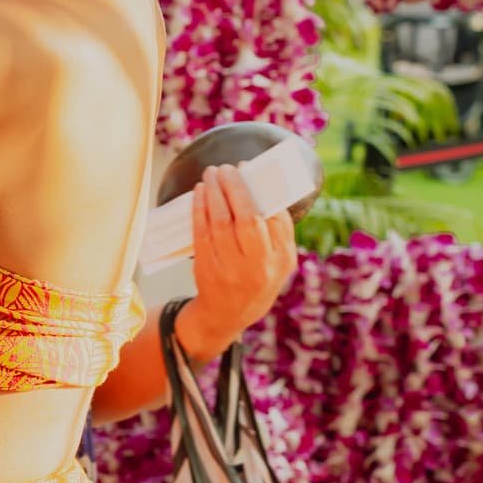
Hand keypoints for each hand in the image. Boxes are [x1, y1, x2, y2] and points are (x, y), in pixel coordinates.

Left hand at [180, 165, 298, 360]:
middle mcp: (258, 265)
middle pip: (247, 218)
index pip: (275, 219)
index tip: (248, 169)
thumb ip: (277, 232)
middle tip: (226, 167)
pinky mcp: (207, 268)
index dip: (261, 192)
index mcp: (282, 260)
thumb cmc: (257, 279)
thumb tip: (264, 190)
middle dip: (235, 187)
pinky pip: (201, 232)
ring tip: (211, 173)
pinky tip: (200, 192)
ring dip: (214, 192)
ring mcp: (231, 268)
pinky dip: (200, 208)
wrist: (228, 315)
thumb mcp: (278, 262)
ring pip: (220, 222)